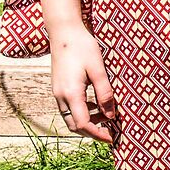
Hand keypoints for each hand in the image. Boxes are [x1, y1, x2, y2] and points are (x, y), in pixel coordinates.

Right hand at [47, 27, 117, 143]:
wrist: (63, 32)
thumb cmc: (82, 47)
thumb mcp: (98, 69)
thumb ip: (105, 93)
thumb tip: (111, 115)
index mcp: (71, 93)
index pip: (83, 124)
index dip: (98, 134)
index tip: (112, 138)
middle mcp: (60, 96)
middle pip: (74, 126)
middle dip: (92, 133)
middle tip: (110, 133)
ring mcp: (57, 92)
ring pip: (70, 118)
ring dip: (87, 122)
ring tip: (107, 117)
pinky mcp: (58, 88)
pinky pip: (68, 109)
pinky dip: (82, 113)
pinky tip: (96, 105)